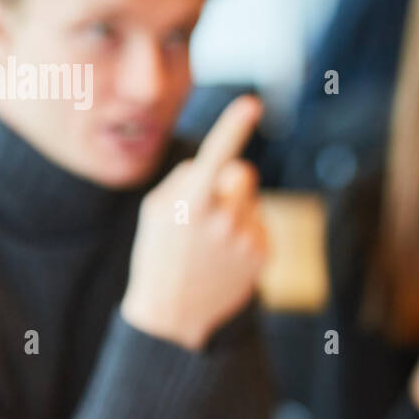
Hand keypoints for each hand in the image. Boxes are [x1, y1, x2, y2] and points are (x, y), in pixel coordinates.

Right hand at [121, 95, 268, 350]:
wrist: (172, 314)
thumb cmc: (159, 253)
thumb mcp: (155, 211)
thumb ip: (185, 180)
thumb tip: (216, 167)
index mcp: (191, 203)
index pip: (217, 154)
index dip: (234, 126)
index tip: (252, 104)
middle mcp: (222, 218)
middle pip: (243, 172)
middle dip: (230, 180)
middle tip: (211, 203)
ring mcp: (245, 238)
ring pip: (251, 200)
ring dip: (236, 210)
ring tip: (211, 240)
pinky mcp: (262, 254)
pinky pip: (259, 224)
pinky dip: (244, 232)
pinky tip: (224, 255)